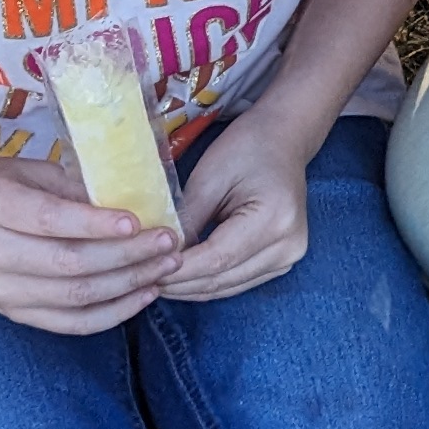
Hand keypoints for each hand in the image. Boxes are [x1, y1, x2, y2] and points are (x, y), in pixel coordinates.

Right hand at [0, 155, 180, 332]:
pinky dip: (112, 313)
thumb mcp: (27, 171)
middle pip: (69, 264)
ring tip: (165, 267)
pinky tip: (143, 294)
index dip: (97, 225)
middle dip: (127, 256)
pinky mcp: (14, 314)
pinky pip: (70, 324)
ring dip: (129, 285)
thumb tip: (133, 199)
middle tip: (168, 243)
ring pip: (75, 297)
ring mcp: (1, 292)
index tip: (138, 220)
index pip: (51, 222)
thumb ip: (73, 187)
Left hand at [162, 120, 313, 299]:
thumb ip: (187, 219)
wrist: (284, 139)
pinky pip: (237, 282)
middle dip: (180, 284)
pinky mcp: (281, 263)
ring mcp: (287, 259)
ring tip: (155, 281)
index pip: (217, 258)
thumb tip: (159, 254)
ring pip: (228, 287)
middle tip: (141, 279)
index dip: (179, 269)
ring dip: (190, 288)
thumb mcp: (209, 176)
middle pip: (223, 279)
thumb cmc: (247, 147)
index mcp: (274, 220)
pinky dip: (207, 283)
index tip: (144, 268)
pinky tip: (181, 278)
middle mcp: (288, 247)